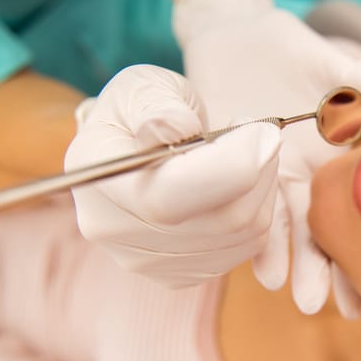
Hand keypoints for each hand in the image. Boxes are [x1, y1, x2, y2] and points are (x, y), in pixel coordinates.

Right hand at [66, 65, 281, 287]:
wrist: (134, 148)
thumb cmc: (142, 110)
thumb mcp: (143, 87)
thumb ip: (156, 104)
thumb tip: (176, 128)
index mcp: (96, 177)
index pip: (169, 196)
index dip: (231, 166)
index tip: (262, 130)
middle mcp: (113, 230)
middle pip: (220, 220)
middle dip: (260, 170)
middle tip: (263, 133)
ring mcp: (146, 261)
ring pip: (243, 235)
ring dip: (265, 187)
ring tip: (249, 151)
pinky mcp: (179, 274)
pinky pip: (247, 248)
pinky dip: (259, 210)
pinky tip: (242, 183)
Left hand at [173, 0, 360, 315]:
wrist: (235, 31)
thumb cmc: (291, 52)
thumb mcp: (344, 73)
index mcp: (330, 163)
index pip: (353, 216)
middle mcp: (298, 179)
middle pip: (317, 234)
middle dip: (326, 273)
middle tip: (338, 309)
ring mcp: (263, 174)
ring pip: (281, 228)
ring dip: (290, 264)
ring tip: (298, 298)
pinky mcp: (228, 162)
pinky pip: (242, 203)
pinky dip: (254, 236)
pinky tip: (264, 269)